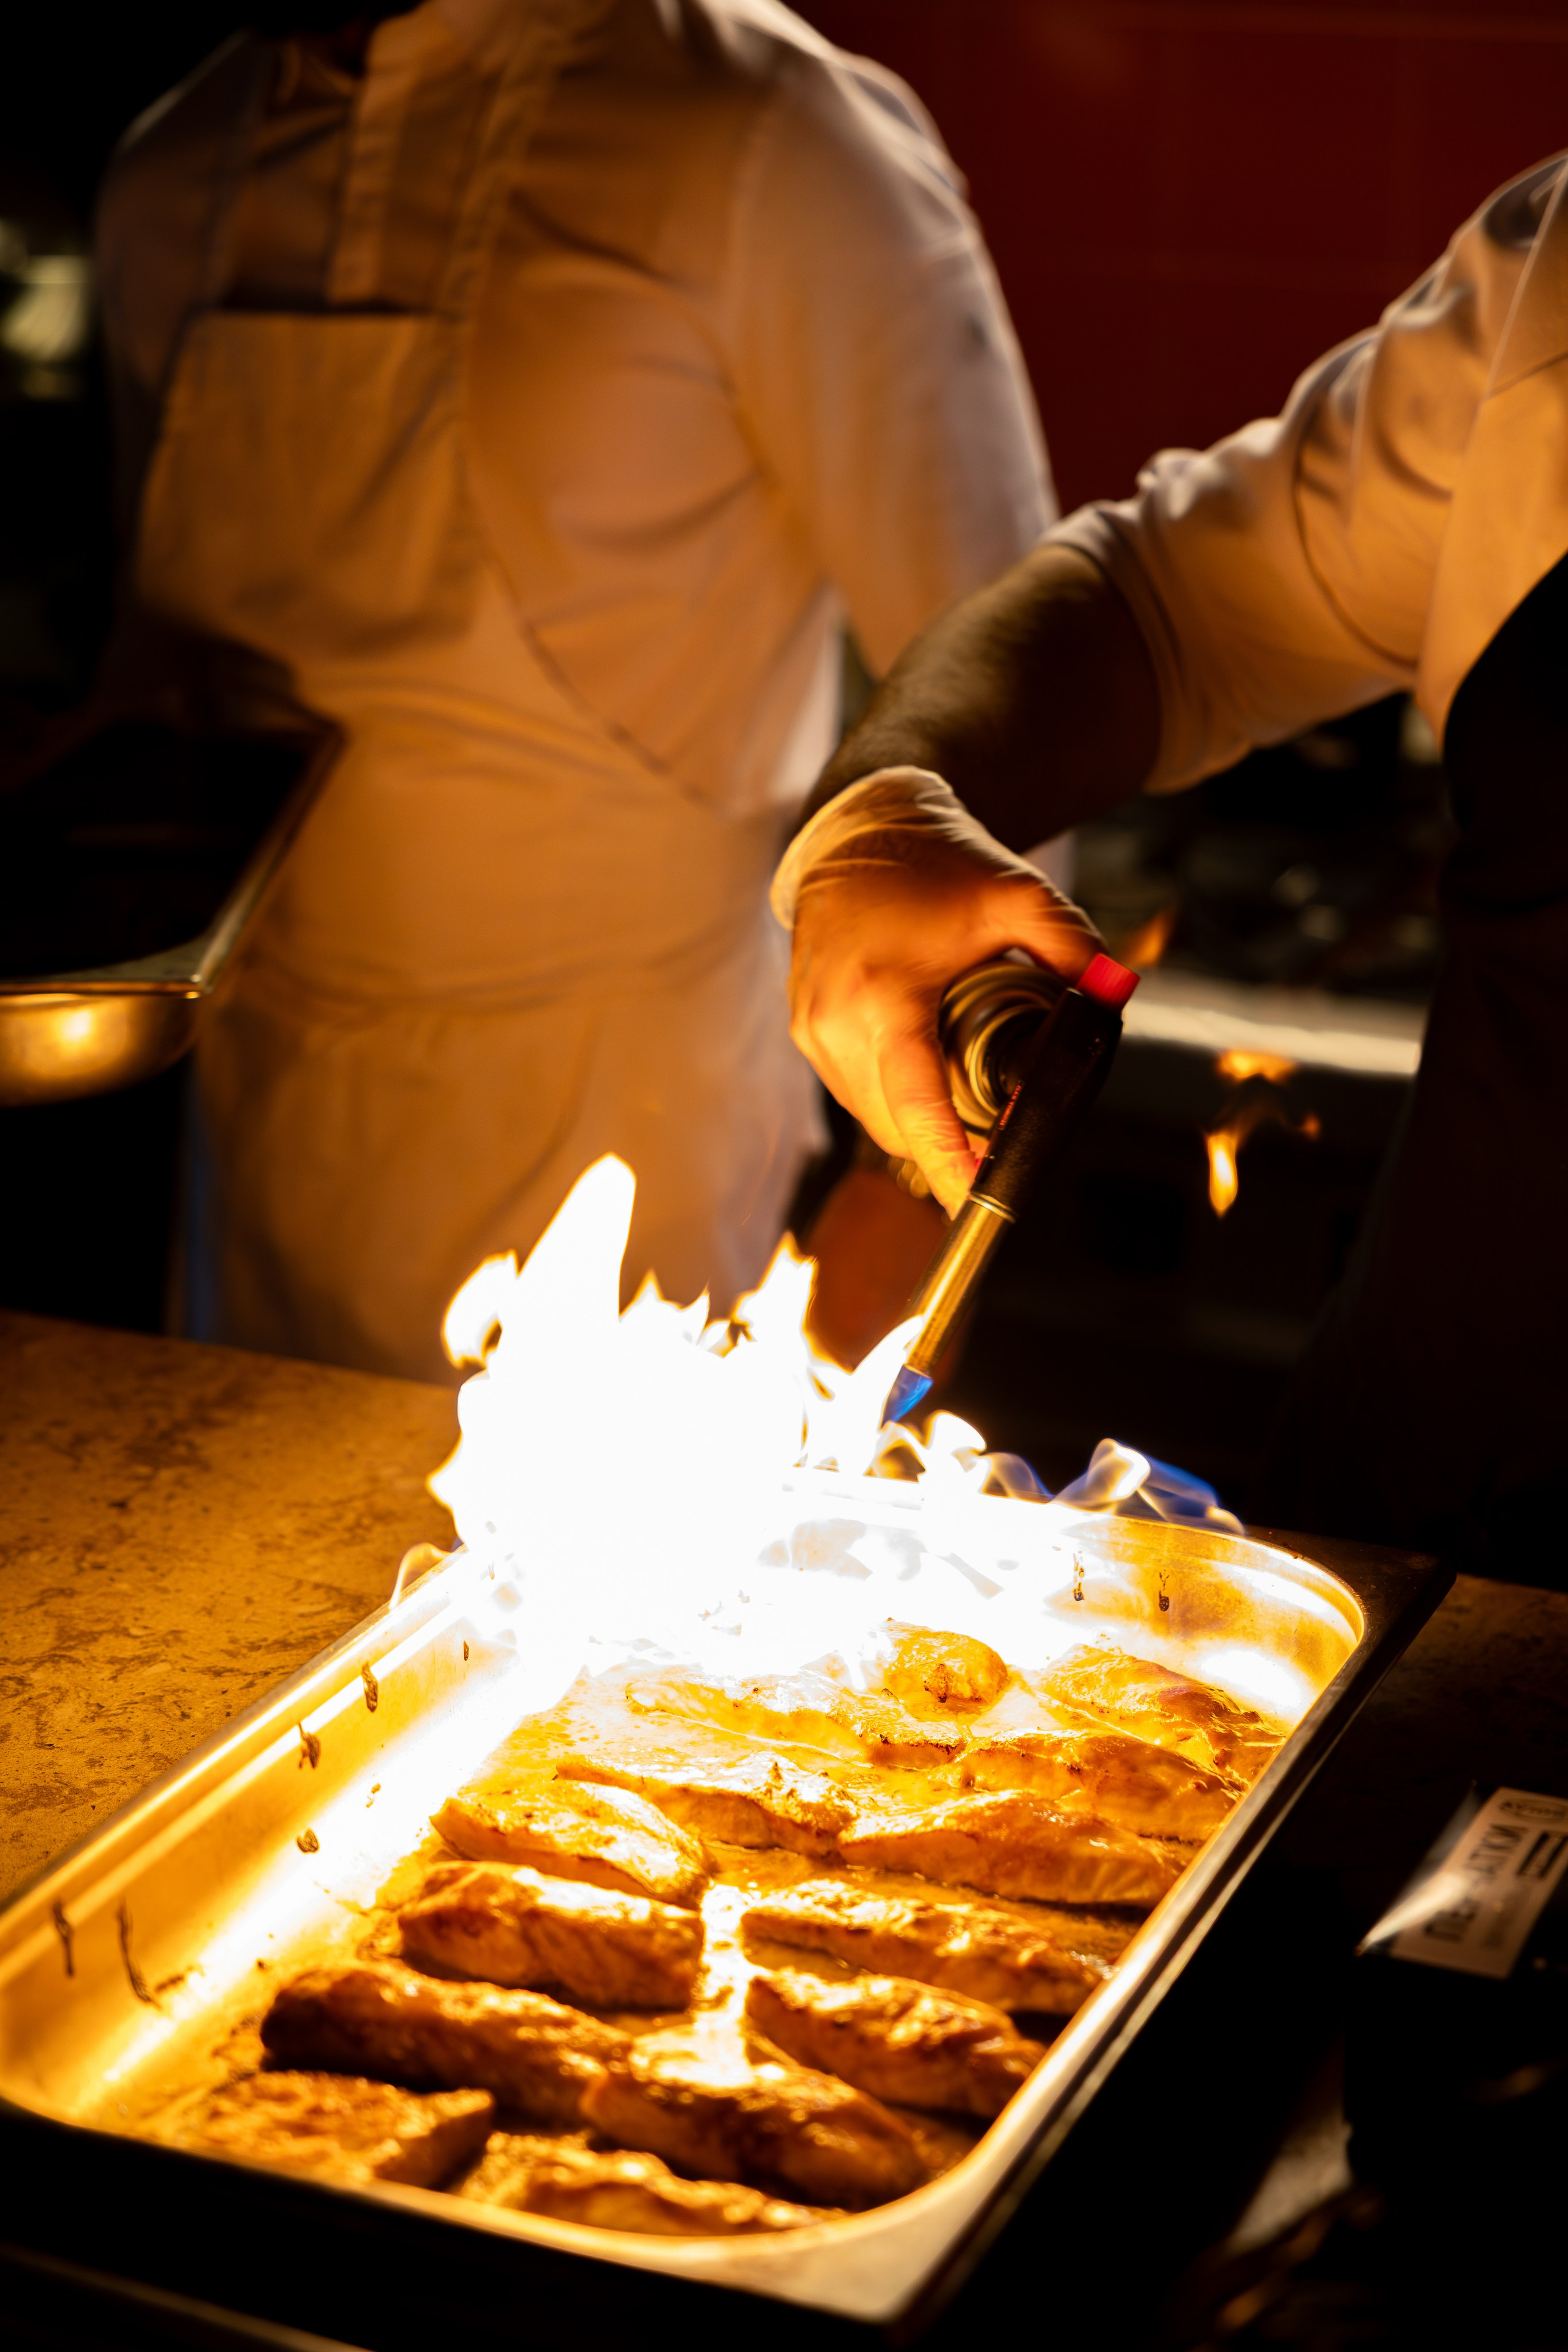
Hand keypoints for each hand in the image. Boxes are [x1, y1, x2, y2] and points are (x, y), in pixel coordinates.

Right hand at [779, 770, 1102, 1214]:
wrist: (857, 832)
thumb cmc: (933, 862)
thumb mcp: (1016, 895)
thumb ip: (1072, 947)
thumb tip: (1115, 994)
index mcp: (882, 996)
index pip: (916, 1105)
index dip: (949, 1162)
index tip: (977, 1199)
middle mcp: (835, 1021)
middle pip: (897, 1124)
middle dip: (947, 1147)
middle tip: (999, 1144)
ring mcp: (812, 1029)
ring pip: (873, 1115)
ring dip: (919, 1124)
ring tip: (968, 1107)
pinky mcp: (806, 1029)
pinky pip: (854, 1091)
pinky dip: (893, 1098)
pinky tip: (928, 1080)